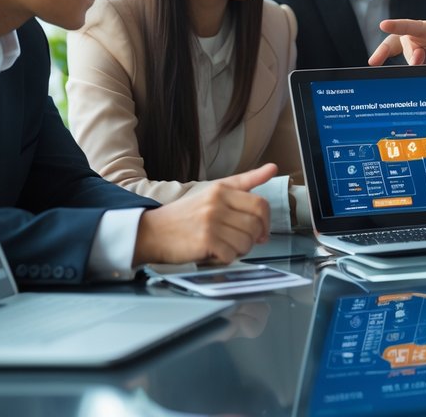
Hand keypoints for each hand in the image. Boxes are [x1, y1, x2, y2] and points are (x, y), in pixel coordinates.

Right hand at [133, 164, 276, 265]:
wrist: (152, 232)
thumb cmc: (184, 215)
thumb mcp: (213, 191)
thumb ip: (244, 181)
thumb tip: (273, 168)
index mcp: (221, 190)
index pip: (260, 204)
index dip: (265, 221)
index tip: (261, 230)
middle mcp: (217, 203)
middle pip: (256, 225)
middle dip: (253, 237)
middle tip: (242, 241)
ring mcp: (211, 222)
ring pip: (246, 241)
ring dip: (240, 249)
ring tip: (226, 246)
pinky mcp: (205, 241)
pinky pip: (232, 255)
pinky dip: (226, 258)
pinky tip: (215, 253)